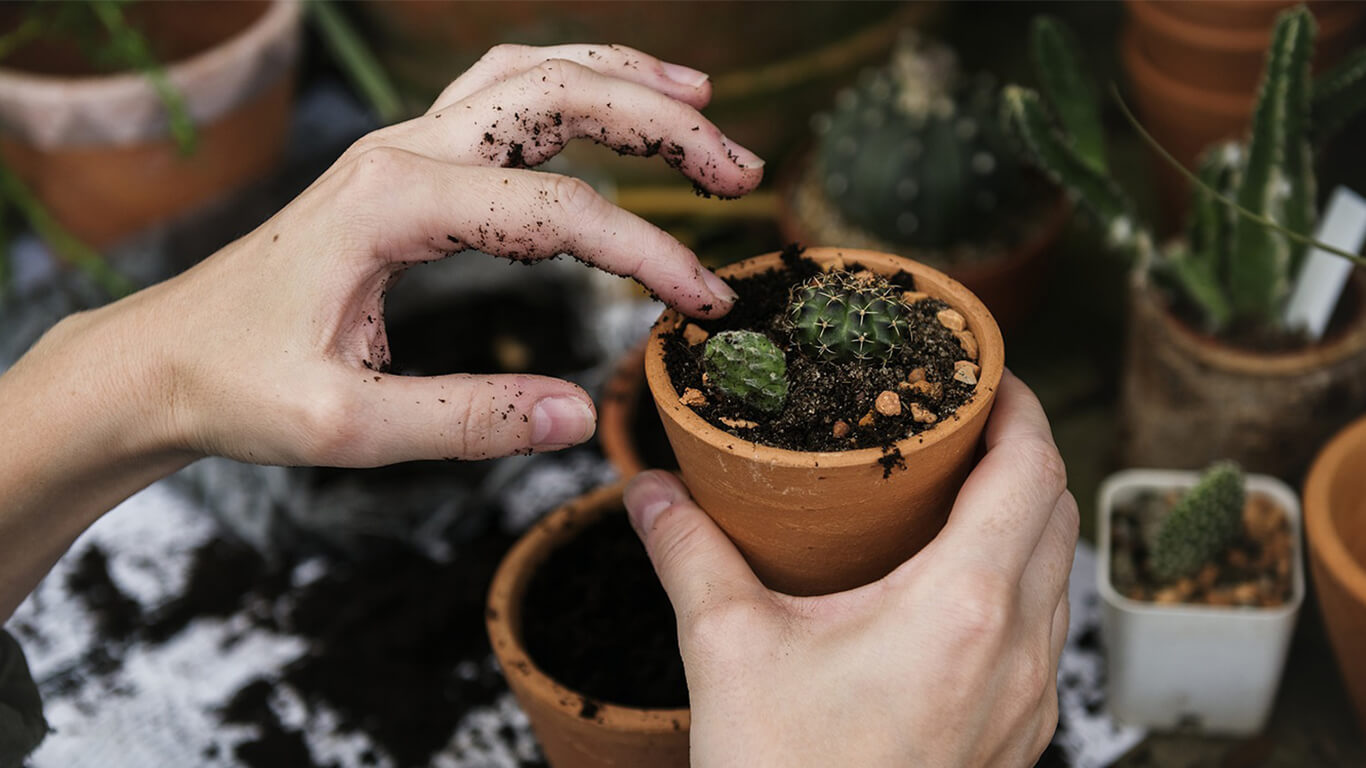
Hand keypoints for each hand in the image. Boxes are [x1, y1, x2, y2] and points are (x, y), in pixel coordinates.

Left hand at [139, 42, 762, 466]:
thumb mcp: (347, 427)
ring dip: (622, 80)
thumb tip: (580, 416)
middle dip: (662, 122)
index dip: (647, 253)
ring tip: (702, 101)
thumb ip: (468, 420)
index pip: (557, 213)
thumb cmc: (239, 387)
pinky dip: (570, 87)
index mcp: (391, 204)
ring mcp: (401, 147)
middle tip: (741, 170)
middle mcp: (401, 152)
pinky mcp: (404, 164)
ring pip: (530, 74)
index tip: (704, 304)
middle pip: (556, 96)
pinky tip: (611, 103)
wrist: (163, 358)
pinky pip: (500, 97)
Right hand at [623, 372, 1075, 767]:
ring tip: (958, 490)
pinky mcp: (1020, 739)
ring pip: (1058, 573)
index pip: (1031, 468)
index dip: (1018, 404)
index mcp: (963, 606)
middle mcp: (1019, 650)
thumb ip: (689, 553)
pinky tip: (955, 586)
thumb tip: (650, 491)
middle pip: (1056, 511)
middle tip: (961, 419)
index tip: (985, 371)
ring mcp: (1030, 702)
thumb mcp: (726, 650)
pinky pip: (1045, 631)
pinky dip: (1019, 580)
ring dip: (1025, 516)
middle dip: (1021, 450)